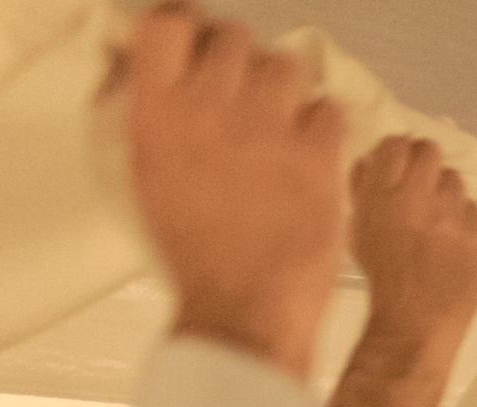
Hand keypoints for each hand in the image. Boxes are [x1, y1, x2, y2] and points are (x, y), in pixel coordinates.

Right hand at [120, 5, 345, 376]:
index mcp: (157, 111)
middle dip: (243, 61)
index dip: (189, 26)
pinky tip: (311, 156)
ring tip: (282, 128)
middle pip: (235, 36)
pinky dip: (323, 127)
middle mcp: (210, 107)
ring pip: (287, 65)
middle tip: (248, 99)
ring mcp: (266, 127)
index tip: (199, 43)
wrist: (244, 308)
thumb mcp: (147, 177)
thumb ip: (155, 115)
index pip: (169, 22)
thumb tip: (153, 69)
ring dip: (287, 90)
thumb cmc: (192, 254)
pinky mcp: (316, 154)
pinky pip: (329, 108)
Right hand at [347, 137, 476, 349]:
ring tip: (439, 213)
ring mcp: (450, 216)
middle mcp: (416, 197)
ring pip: (455, 179)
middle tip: (423, 180)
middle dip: (426, 161)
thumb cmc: (382, 278)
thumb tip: (369, 161)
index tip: (400, 161)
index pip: (395, 143)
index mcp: (379, 195)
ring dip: (447, 189)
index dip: (399, 150)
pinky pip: (474, 209)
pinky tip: (454, 235)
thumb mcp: (358, 231)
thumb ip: (362, 191)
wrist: (416, 323)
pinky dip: (465, 217)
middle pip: (430, 151)